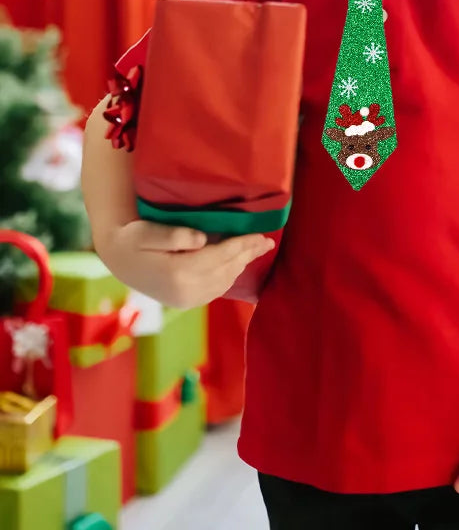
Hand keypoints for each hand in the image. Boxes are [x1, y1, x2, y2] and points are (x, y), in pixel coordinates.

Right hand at [99, 220, 273, 307]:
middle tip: (268, 242)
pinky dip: (229, 276)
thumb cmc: (132, 238)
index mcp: (178, 272)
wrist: (116, 259)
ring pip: (224, 281)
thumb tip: (203, 239)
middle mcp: (184, 291)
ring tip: (256, 250)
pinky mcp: (185, 302)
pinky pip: (215, 290)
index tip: (263, 236)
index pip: (221, 256)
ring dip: (241, 265)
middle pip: (227, 269)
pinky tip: (236, 265)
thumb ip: (175, 235)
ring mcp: (185, 300)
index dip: (244, 245)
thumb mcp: (147, 231)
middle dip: (248, 254)